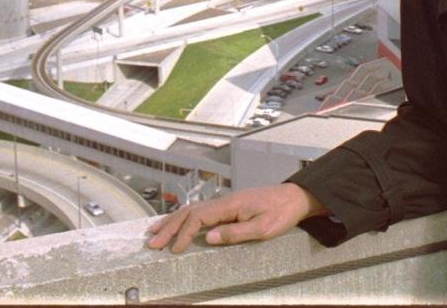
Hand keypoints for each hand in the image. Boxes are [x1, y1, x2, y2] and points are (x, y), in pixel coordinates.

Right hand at [145, 184, 327, 253]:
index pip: (198, 217)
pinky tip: (179, 223)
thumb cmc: (281, 212)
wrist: (294, 198)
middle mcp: (224, 200)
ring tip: (155, 231)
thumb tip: (209, 238)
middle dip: (169, 227)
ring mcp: (225, 202)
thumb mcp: (262, 228)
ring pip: (192, 209)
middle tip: (152, 242)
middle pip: (189, 211)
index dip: (184, 233)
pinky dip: (185, 217)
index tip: (174, 249)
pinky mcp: (229, 206)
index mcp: (230, 204)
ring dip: (173, 221)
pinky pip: (201, 210)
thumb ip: (235, 233)